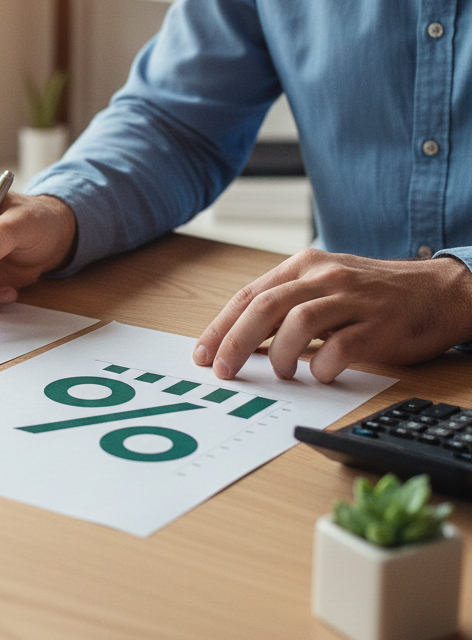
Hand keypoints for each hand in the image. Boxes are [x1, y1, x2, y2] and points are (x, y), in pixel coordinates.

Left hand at [192, 249, 471, 382]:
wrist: (438, 291)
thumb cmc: (372, 296)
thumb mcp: (323, 289)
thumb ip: (285, 308)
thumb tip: (240, 343)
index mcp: (303, 266)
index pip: (250, 295)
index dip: (221, 326)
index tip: (203, 353)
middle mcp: (324, 276)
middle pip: (265, 307)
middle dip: (236, 341)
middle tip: (224, 370)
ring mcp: (353, 298)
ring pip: (298, 322)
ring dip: (280, 354)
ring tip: (282, 372)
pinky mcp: (380, 323)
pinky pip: (341, 346)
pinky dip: (324, 365)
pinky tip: (322, 373)